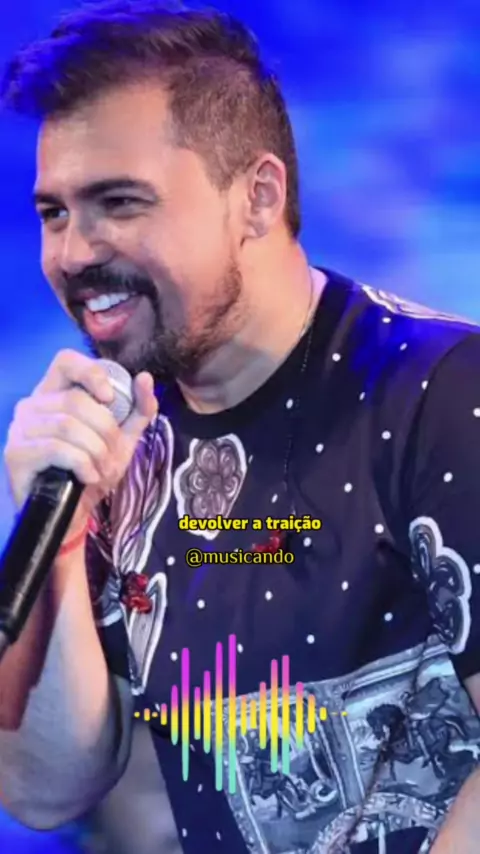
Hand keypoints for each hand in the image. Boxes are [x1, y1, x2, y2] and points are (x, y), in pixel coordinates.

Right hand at [4, 349, 157, 538]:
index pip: (65, 361)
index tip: (110, 399)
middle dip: (105, 431)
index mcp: (54, 393)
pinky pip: (56, 448)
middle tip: (113, 456)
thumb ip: (138, 409)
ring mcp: (20, 429)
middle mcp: (32, 405)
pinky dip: (81, 463)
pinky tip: (88, 477)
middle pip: (75, 401)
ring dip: (96, 451)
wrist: (72, 515)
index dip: (91, 373)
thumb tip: (145, 378)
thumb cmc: (92, 471)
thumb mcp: (122, 439)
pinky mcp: (16, 454)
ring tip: (102, 470)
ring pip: (68, 425)